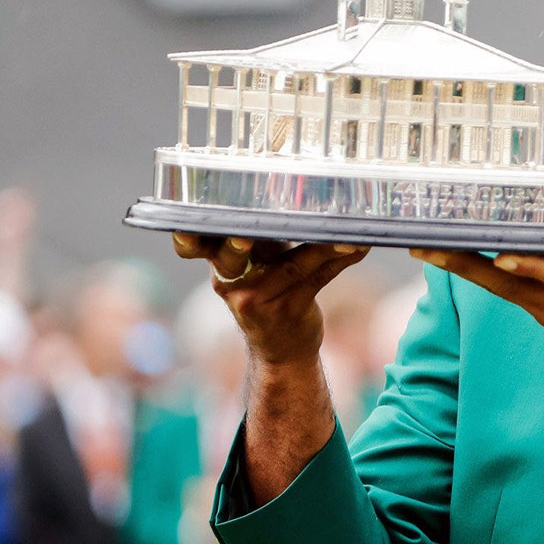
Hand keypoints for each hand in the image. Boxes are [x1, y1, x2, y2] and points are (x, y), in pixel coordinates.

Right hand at [171, 234, 368, 366]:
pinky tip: (359, 246)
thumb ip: (261, 238)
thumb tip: (294, 193)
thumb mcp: (255, 267)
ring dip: (323, 245)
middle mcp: (234, 282)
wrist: (281, 350)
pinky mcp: (288, 309)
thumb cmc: (270, 294)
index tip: (184, 227)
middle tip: (244, 237)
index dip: (188, 239)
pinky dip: (341, 259)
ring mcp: (260, 299)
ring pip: (292, 264)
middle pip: (234, 257)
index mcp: (221, 266)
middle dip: (237, 245)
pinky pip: (317, 278)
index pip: (199, 247)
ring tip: (345, 230)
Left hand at [411, 202, 543, 388]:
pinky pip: (512, 295)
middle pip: (498, 282)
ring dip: (465, 269)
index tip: (479, 247)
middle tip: (422, 246)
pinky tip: (470, 259)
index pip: (539, 268)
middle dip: (459, 263)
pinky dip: (488, 277)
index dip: (512, 259)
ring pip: (499, 289)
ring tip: (430, 246)